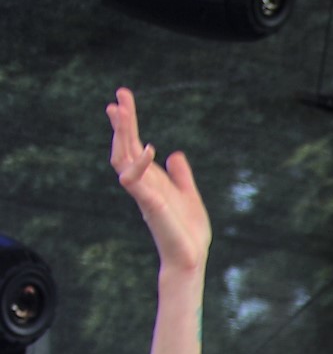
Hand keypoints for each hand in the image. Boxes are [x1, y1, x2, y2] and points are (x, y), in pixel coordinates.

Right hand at [107, 88, 210, 275]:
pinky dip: (139, 164)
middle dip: (122, 122)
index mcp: (152, 178)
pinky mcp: (149, 204)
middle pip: (124, 146)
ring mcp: (143, 192)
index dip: (129, 122)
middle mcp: (143, 182)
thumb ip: (181, 176)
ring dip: (121, 135)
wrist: (191, 256)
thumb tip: (175, 154)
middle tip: (119, 97)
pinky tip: (148, 148)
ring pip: (122, 158)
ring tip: (121, 111)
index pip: (134, 144)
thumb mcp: (189, 195)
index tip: (124, 97)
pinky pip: (134, 181)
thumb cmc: (188, 231)